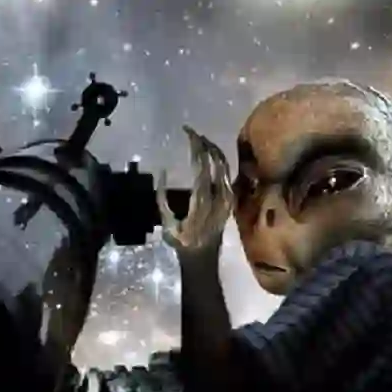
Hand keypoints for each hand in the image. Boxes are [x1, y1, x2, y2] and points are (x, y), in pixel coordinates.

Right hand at [157, 125, 232, 252]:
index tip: (187, 133)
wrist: (204, 258)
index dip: (196, 147)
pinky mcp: (230, 199)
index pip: (202, 165)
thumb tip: (162, 174)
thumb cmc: (181, 243)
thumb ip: (162, 199)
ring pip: (224, 165)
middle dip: (205, 143)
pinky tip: (210, 154)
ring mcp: (227, 197)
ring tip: (200, 139)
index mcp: (201, 200)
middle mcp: (218, 196)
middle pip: (216, 161)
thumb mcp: (166, 224)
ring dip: (213, 149)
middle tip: (192, 132)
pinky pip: (227, 173)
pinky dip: (219, 160)